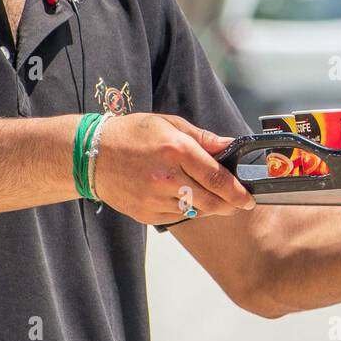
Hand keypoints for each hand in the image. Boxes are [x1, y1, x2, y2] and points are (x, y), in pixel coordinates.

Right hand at [90, 112, 255, 225]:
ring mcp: (154, 198)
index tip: (249, 198)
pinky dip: (186, 210)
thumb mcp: (167, 123)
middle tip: (239, 203)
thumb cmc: (131, 134)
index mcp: (175, 150)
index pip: (217, 177)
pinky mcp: (145, 213)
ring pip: (195, 211)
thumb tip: (229, 145)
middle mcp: (166, 177)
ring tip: (212, 198)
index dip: (238, 192)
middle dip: (230, 204)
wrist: (91, 155)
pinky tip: (183, 198)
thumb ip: (201, 138)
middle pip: (211, 201)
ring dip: (209, 207)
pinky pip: (176, 216)